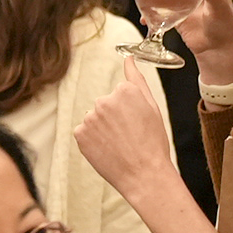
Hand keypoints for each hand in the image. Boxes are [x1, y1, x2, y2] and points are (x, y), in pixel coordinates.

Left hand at [75, 58, 182, 195]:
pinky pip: (85, 132)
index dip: (131, 110)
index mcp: (125, 90)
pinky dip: (94, 140)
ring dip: (103, 128)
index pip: (122, 93)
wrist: (143, 174)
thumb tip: (129, 58)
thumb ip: (137, 78)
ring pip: (95, 118)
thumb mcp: (152, 107)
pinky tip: (107, 149)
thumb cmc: (153, 142)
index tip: (138, 123)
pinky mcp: (79, 134)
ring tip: (119, 144)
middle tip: (130, 135)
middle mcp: (104, 100)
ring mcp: (90, 118)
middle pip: (106, 104)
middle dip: (115, 117)